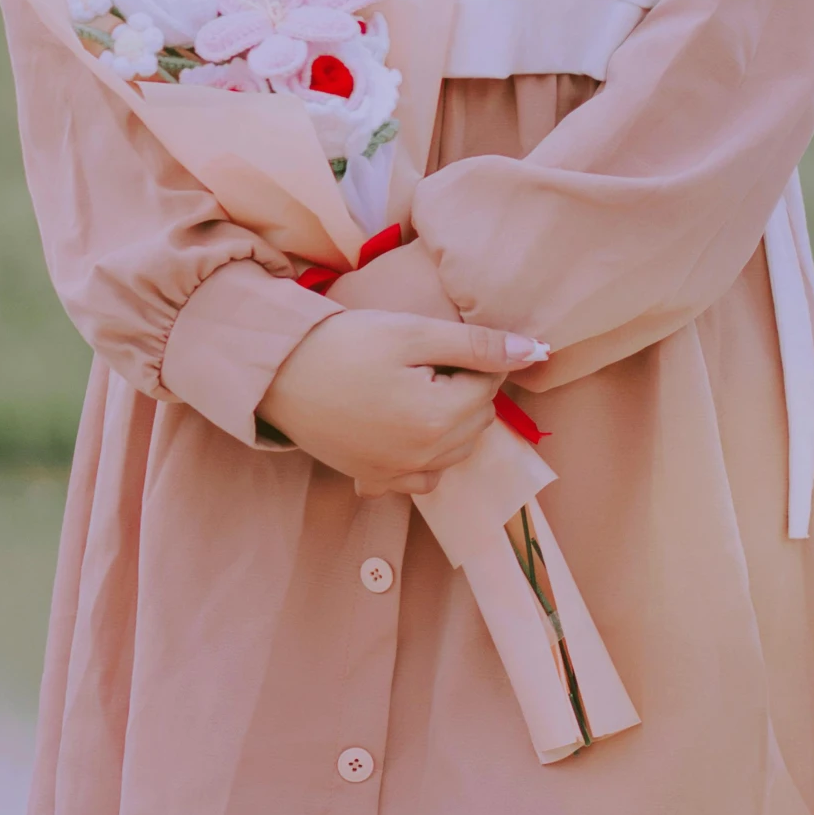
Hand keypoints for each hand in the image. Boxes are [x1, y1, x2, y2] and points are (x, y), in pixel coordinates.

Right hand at [259, 310, 545, 496]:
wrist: (278, 373)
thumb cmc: (346, 345)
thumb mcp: (413, 333)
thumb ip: (476, 345)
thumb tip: (535, 352)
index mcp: (438, 420)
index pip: (490, 386)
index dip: (472, 358)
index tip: (438, 344)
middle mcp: (424, 459)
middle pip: (476, 420)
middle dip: (463, 389)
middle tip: (420, 361)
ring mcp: (396, 476)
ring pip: (454, 449)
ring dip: (447, 420)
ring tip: (409, 387)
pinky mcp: (373, 481)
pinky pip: (421, 475)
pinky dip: (422, 452)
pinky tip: (398, 423)